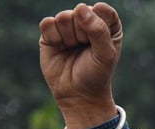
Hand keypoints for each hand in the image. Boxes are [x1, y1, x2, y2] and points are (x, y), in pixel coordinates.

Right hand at [39, 2, 121, 128]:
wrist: (78, 94)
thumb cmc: (96, 74)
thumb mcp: (105, 55)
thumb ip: (98, 30)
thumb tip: (80, 8)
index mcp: (107, 26)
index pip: (103, 10)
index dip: (99, 22)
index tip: (99, 40)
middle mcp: (87, 22)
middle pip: (81, 12)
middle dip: (83, 33)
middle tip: (85, 49)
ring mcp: (67, 26)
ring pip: (64, 16)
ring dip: (69, 36)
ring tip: (73, 49)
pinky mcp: (50, 33)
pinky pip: (48, 23)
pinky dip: (54, 36)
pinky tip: (60, 47)